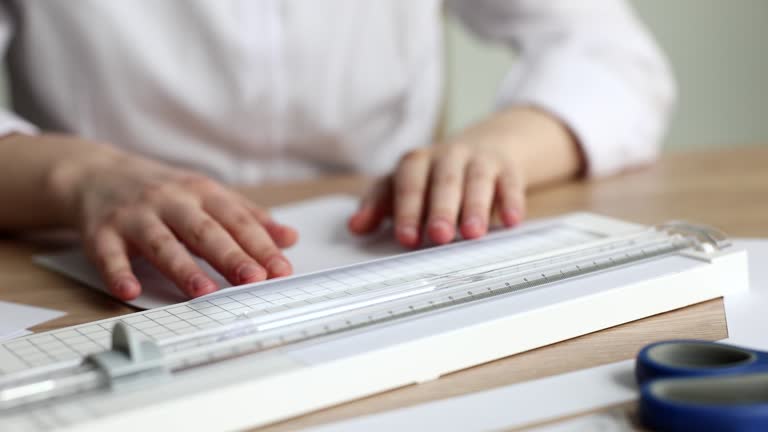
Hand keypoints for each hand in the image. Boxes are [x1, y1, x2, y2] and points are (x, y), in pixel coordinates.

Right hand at [51, 146, 297, 300]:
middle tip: (253, 278)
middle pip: (204, 231)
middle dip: (230, 255)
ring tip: (204, 291)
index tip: (281, 269)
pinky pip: (109, 254)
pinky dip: (118, 272)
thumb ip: (249, 218)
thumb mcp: (208, 195)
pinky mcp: (101, 232)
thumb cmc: (164, 191)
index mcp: (202, 193)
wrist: (97, 174)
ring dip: (183, 267)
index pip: (237, 221)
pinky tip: (130, 290)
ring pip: (162, 243)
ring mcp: (135, 216)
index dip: (261, 245)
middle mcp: (170, 201)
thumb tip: (290, 239)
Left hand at [347, 107, 582, 247]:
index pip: (408, 183)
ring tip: (473, 233)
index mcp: (416, 162)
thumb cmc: (437, 175)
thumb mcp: (405, 185)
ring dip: (475, 206)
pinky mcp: (507, 167)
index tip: (406, 238)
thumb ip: (380, 205)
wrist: (489, 145)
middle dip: (441, 209)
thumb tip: (355, 227)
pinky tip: (512, 221)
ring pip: (477, 180)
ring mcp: (478, 160)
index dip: (407, 210)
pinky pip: (510, 182)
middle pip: (443, 181)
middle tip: (439, 236)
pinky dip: (512, 201)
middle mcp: (447, 157)